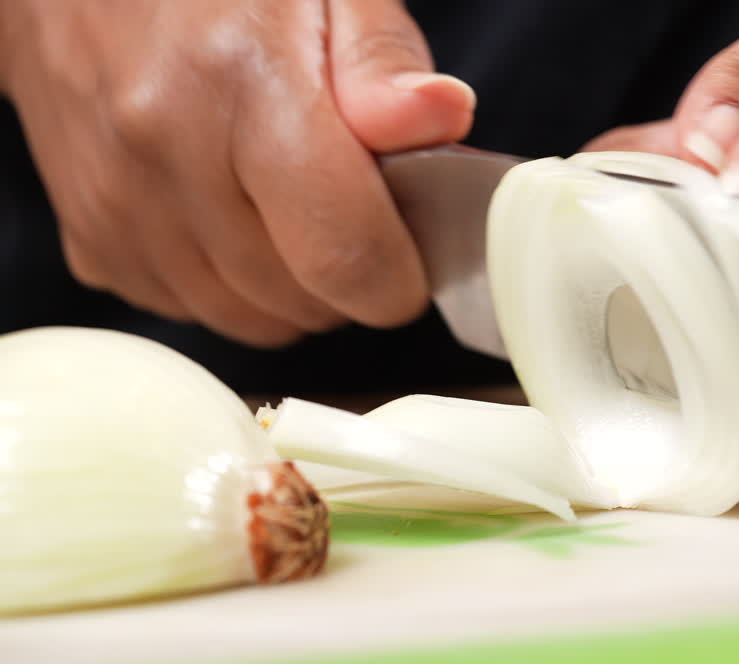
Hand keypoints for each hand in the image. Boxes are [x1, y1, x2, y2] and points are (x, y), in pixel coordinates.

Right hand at [1, 0, 472, 345]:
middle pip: (304, 300)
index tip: (410, 248)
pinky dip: (231, 285)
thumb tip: (440, 117)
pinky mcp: (91, 240)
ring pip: (250, 319)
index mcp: (240, 84)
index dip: (399, 275)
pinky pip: (193, 310)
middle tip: (352, 204)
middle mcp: (164, 151)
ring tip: (295, 206)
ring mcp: (117, 203)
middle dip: (350, 273)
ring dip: (292, 288)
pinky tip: (235, 215)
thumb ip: (385, 60)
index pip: (344, 256)